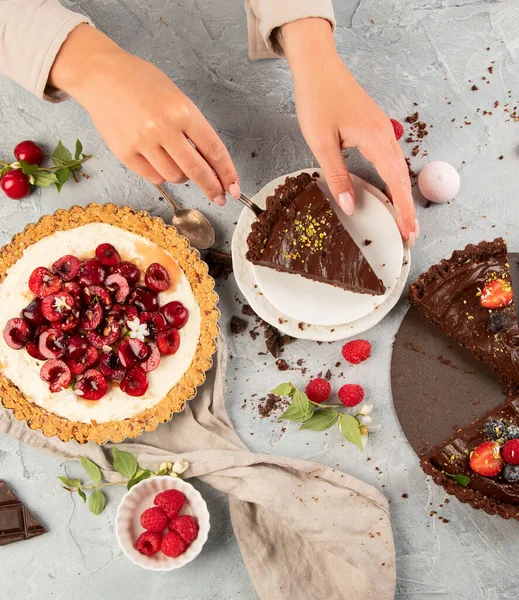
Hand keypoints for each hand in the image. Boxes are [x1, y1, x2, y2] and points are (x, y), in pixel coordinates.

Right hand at [49, 25, 239, 204]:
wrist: (100, 75)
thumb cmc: (141, 82)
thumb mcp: (176, 97)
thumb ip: (193, 129)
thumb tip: (210, 163)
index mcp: (182, 111)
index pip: (214, 150)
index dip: (227, 172)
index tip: (234, 187)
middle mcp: (164, 128)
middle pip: (197, 171)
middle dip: (212, 187)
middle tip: (219, 197)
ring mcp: (143, 143)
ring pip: (175, 177)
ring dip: (181, 176)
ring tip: (174, 159)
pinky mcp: (125, 154)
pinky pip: (153, 177)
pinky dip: (160, 174)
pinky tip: (156, 159)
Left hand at [281, 19, 416, 242]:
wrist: (318, 66)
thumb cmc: (317, 99)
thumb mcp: (322, 142)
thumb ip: (337, 175)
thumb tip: (349, 206)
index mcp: (375, 138)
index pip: (396, 181)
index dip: (403, 209)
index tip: (409, 231)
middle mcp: (384, 133)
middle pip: (403, 176)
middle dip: (407, 206)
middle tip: (410, 233)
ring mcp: (381, 129)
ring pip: (398, 167)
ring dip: (402, 193)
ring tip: (403, 217)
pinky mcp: (374, 126)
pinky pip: (390, 157)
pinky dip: (395, 177)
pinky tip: (391, 187)